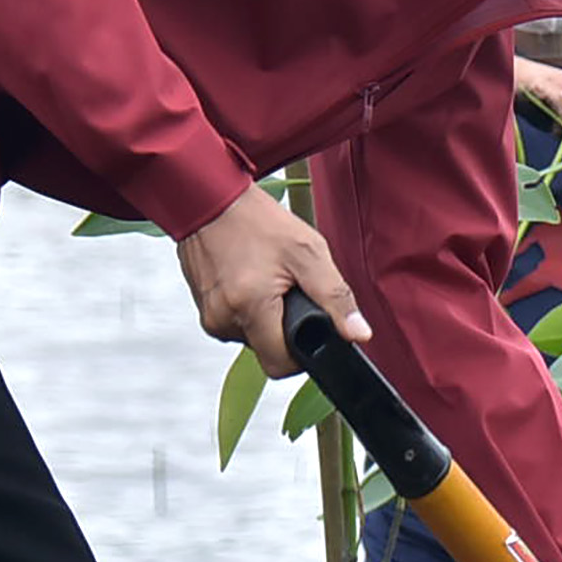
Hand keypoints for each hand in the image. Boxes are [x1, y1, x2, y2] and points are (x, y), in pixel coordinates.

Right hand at [174, 185, 363, 372]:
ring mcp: (209, 315)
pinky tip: (251, 279)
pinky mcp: (203, 308)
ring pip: (251, 337)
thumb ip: (335, 296)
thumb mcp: (307, 251)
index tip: (309, 324)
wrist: (209, 197)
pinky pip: (235, 322)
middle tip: (288, 290)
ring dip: (266, 318)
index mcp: (250, 307)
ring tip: (268, 279)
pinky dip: (248, 308)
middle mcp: (223, 318)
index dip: (302, 352)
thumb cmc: (255, 220)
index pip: (281, 364)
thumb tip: (358, 333)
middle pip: (266, 351)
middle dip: (285, 328)